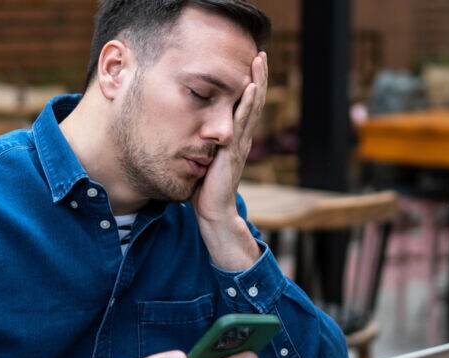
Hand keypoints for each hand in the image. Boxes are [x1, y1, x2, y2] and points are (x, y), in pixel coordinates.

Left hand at [193, 52, 267, 270]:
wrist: (213, 214)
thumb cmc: (205, 190)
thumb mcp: (202, 160)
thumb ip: (201, 145)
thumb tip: (186, 133)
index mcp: (233, 138)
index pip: (244, 105)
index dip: (249, 84)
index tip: (250, 63)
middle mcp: (240, 137)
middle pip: (253, 100)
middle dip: (257, 76)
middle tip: (261, 53)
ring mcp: (240, 143)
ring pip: (252, 106)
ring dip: (257, 81)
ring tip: (260, 60)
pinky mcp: (234, 151)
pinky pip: (242, 122)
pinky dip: (248, 104)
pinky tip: (251, 87)